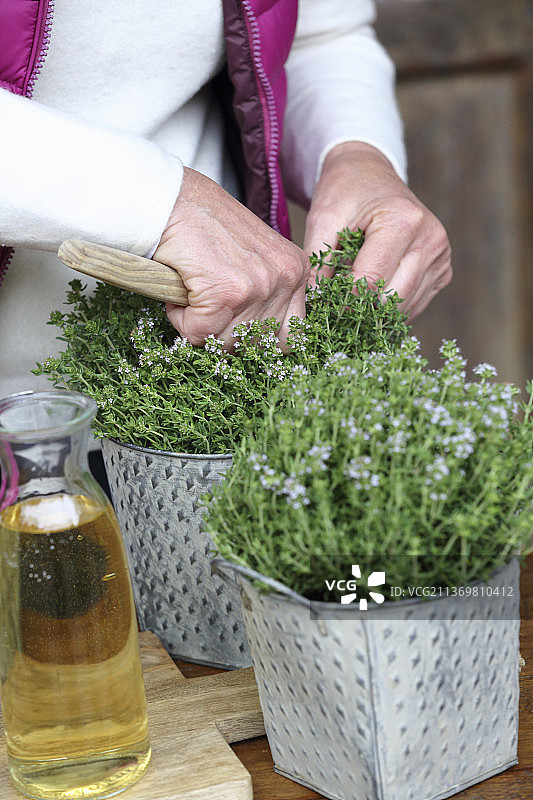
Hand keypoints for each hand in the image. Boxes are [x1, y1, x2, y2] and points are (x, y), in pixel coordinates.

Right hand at [154, 167, 309, 348]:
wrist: (171, 200)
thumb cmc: (205, 226)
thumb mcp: (254, 256)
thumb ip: (268, 292)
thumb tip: (257, 340)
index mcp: (297, 271)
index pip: (291, 336)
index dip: (260, 339)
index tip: (237, 327)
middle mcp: (286, 278)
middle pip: (258, 346)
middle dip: (228, 334)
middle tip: (208, 307)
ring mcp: (259, 286)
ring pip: (227, 343)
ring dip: (202, 326)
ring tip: (195, 293)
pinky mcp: (226, 293)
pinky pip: (199, 333)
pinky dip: (181, 319)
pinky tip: (182, 291)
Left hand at [303, 142, 451, 318]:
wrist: (370, 174)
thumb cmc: (346, 193)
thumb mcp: (323, 219)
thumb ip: (318, 261)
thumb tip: (316, 303)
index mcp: (404, 222)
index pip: (371, 281)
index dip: (343, 300)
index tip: (323, 304)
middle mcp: (431, 240)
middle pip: (391, 299)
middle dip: (360, 309)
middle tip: (335, 307)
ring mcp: (441, 257)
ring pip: (404, 308)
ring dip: (376, 312)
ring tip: (353, 296)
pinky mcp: (442, 271)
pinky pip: (414, 305)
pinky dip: (390, 307)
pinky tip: (373, 292)